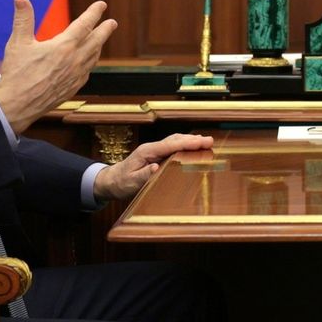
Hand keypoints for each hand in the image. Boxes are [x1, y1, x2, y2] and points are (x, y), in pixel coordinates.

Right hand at [0, 0, 116, 133]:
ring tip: (100, 40)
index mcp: (64, 46)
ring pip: (93, 57)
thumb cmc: (17, 74)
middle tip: (112, 22)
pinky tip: (88, 62)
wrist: (18, 106)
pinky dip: (91, 62)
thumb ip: (23, 19)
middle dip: (105, 30)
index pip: (84, 25)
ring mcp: (76, 76)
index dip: (94, 13)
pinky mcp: (73, 88)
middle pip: (96, 41)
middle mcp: (75, 60)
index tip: (101, 5)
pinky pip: (87, 72)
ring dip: (99, 46)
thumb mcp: (18, 43)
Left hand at [94, 132, 213, 201]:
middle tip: (210, 140)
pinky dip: (184, 145)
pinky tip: (192, 147)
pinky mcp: (155, 154)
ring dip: (190, 140)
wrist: (111, 180)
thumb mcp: (131, 182)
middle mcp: (151, 148)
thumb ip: (143, 175)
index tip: (202, 142)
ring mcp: (153, 150)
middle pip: (175, 140)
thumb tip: (156, 167)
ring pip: (175, 141)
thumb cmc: (120, 182)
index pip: (170, 145)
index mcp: (147, 152)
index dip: (187, 143)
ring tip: (206, 142)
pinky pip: (172, 147)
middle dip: (193, 139)